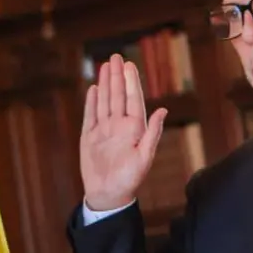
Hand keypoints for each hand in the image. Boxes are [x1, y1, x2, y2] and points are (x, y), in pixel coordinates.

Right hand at [80, 52, 167, 211]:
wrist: (108, 195)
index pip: (132, 100)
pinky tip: (94, 89)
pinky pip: (90, 115)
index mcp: (133, 129)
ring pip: (104, 101)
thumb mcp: (144, 157)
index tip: (129, 65)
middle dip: (117, 76)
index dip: (131, 82)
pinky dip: (92, 102)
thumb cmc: (129, 180)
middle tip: (116, 56)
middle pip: (118, 96)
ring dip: (105, 84)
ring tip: (105, 66)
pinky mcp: (90, 138)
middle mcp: (118, 126)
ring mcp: (104, 131)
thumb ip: (153, 133)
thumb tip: (163, 109)